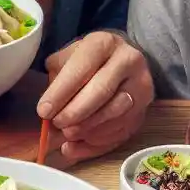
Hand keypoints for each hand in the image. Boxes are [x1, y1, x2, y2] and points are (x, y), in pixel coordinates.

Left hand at [37, 31, 152, 164]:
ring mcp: (141, 86)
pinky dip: (97, 143)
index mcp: (104, 43)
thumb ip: (56, 80)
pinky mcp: (145, 110)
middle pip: (101, 92)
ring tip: (67, 134)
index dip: (61, 92)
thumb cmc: (89, 61)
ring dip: (86, 129)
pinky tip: (78, 145)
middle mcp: (129, 61)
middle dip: (74, 112)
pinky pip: (121, 131)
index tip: (44, 111)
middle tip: (56, 124)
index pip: (81, 69)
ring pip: (113, 114)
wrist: (123, 61)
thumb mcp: (69, 57)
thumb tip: (46, 115)